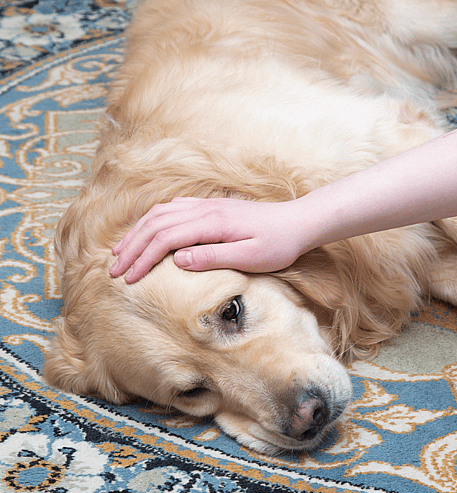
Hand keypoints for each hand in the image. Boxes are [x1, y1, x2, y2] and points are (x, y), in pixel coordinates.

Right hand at [110, 197, 311, 282]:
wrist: (299, 222)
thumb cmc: (279, 244)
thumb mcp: (251, 257)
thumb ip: (214, 258)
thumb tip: (178, 260)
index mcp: (212, 222)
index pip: (165, 238)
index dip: (142, 259)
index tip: (127, 279)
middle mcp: (205, 209)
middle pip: (155, 224)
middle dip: (131, 247)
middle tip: (113, 271)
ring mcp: (207, 205)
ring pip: (160, 213)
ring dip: (137, 232)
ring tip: (120, 252)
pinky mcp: (212, 207)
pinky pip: (173, 208)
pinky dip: (153, 220)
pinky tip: (147, 232)